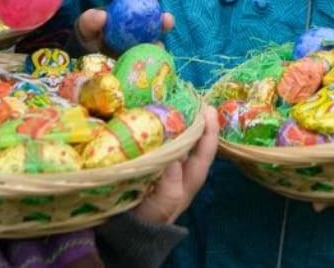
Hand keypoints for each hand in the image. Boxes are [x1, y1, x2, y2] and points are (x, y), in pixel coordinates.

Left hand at [75, 0, 175, 55]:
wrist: (84, 59)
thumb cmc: (88, 36)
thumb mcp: (86, 26)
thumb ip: (90, 19)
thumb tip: (103, 16)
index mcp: (129, 15)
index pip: (142, 2)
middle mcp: (140, 31)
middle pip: (156, 24)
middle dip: (165, 20)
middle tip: (166, 19)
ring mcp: (141, 48)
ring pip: (155, 45)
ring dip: (160, 44)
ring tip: (158, 45)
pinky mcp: (140, 64)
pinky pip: (147, 62)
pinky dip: (150, 62)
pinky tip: (148, 64)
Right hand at [132, 106, 219, 224]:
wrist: (124, 234)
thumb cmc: (147, 220)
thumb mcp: (163, 205)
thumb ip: (170, 183)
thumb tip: (175, 156)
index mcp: (188, 181)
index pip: (204, 152)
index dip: (209, 130)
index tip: (208, 109)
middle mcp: (179, 173)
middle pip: (191, 143)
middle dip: (192, 121)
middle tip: (189, 98)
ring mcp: (163, 169)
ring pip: (174, 142)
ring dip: (174, 124)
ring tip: (170, 103)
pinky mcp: (147, 166)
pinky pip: (156, 145)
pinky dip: (155, 132)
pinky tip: (148, 120)